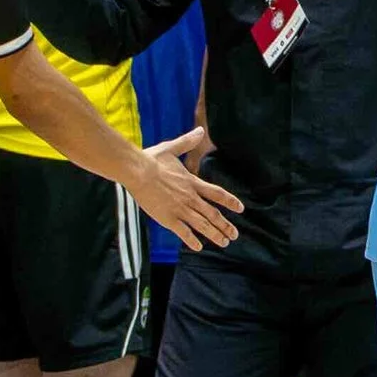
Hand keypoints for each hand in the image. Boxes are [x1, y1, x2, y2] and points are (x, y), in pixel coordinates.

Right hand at [132, 126, 244, 251]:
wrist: (136, 171)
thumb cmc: (151, 159)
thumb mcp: (172, 148)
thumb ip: (187, 142)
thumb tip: (200, 130)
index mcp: (192, 182)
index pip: (217, 193)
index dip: (230, 202)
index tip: (240, 209)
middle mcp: (190, 197)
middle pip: (213, 214)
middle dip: (225, 225)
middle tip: (235, 235)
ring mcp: (180, 209)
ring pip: (202, 225)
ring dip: (215, 235)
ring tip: (224, 243)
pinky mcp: (168, 218)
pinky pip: (184, 232)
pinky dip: (192, 240)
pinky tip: (199, 247)